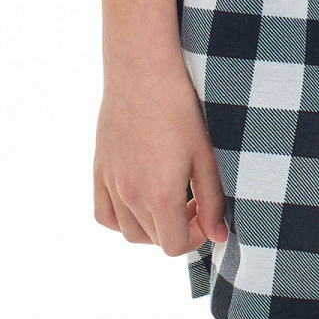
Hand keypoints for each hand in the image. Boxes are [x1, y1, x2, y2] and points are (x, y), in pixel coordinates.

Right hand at [94, 54, 228, 253]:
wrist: (143, 72)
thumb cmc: (181, 109)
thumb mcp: (206, 156)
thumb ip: (213, 202)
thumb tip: (219, 237)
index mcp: (159, 194)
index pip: (173, 246)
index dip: (194, 239)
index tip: (204, 217)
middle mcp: (129, 195)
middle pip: (153, 240)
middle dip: (177, 229)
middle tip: (194, 202)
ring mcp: (110, 183)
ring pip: (128, 232)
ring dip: (151, 227)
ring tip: (168, 199)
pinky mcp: (99, 169)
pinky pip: (104, 214)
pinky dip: (121, 218)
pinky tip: (139, 199)